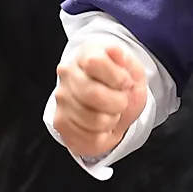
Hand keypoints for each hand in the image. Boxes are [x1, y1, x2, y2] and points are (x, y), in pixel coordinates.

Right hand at [51, 42, 146, 159]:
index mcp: (85, 55)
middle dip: (117, 103)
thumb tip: (116, 52)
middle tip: (120, 102)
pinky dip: (104, 137)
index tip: (124, 81)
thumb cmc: (119, 83)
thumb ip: (126, 62)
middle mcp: (67, 74)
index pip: (95, 62)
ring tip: (110, 113)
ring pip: (93, 120)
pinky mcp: (61, 123)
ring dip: (111, 121)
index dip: (117, 77)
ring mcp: (62, 99)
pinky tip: (102, 126)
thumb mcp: (132, 69)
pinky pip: (89, 139)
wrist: (110, 100)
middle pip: (93, 94)